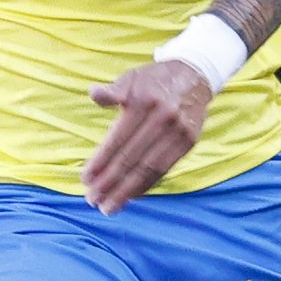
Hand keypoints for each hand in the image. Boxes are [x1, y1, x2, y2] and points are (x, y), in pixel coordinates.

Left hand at [81, 60, 211, 213]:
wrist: (194, 74)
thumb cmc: (154, 80)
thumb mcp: (132, 77)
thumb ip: (113, 90)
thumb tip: (94, 94)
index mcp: (144, 101)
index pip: (118, 139)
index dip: (101, 161)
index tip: (85, 179)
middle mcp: (162, 118)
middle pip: (132, 158)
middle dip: (110, 182)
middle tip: (92, 199)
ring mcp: (178, 131)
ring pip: (149, 168)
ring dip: (127, 190)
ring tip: (109, 206)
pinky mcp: (189, 141)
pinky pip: (165, 168)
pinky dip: (147, 184)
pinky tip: (132, 195)